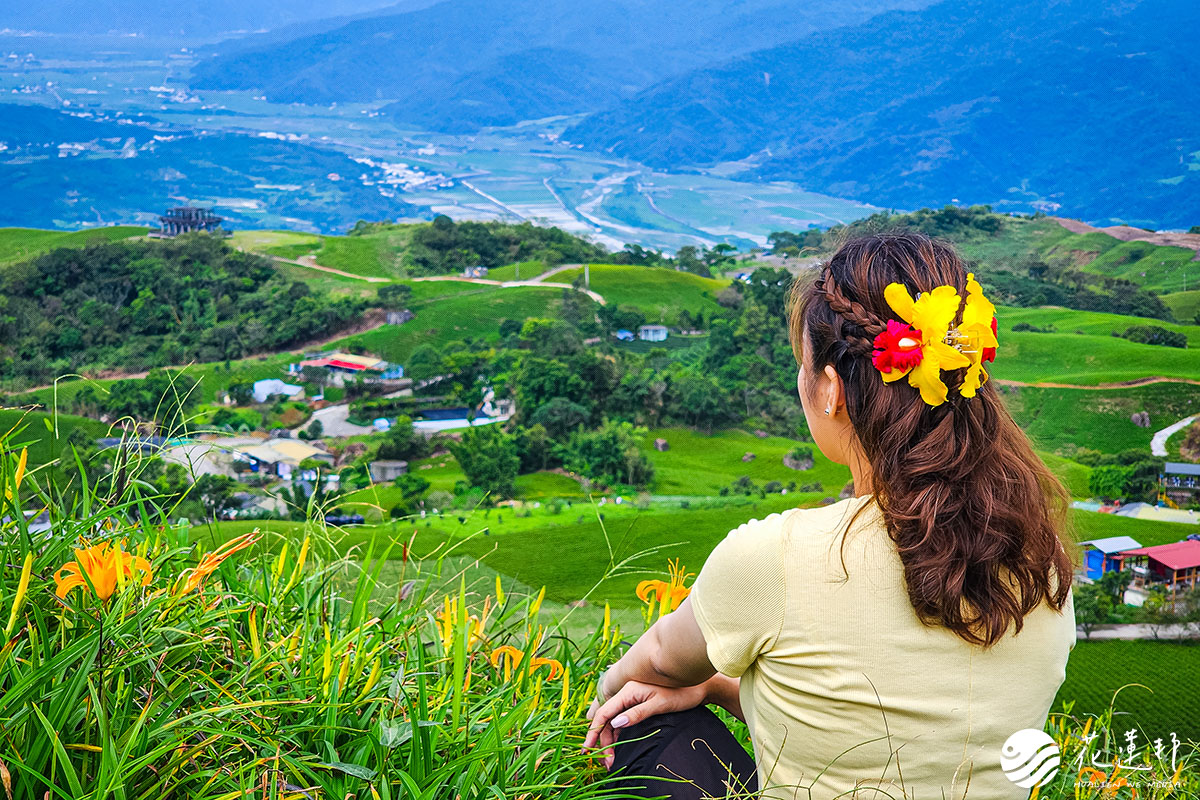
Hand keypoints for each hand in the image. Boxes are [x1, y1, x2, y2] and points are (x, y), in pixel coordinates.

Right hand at [582, 680, 708, 768]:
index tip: (587, 748)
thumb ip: (637, 713)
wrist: (699, 688)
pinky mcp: (639, 706)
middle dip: (603, 742)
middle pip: (607, 720)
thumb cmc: (680, 694)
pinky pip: (623, 722)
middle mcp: (627, 695)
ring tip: (612, 761)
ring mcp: (632, 700)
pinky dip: (619, 737)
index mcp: (628, 691)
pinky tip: (620, 749)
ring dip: (610, 741)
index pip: (604, 712)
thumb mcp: (659, 705)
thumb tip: (616, 723)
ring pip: (614, 722)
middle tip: (607, 763)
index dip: (593, 731)